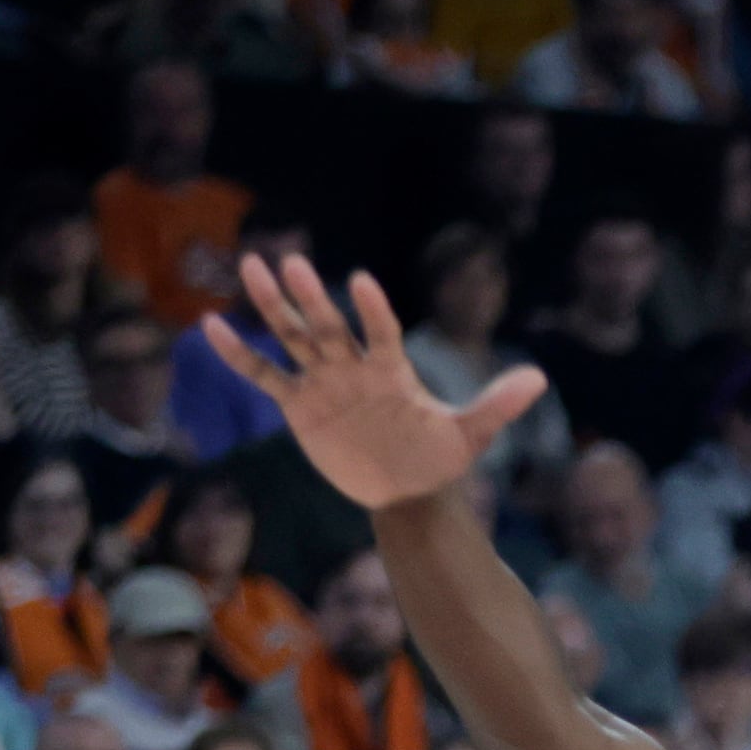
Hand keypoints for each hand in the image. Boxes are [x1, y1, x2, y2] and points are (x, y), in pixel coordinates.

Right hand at [202, 252, 547, 511]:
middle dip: (311, 297)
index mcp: (391, 368)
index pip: (380, 332)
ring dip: (273, 305)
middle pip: (328, 326)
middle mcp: (353, 366)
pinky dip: (241, 355)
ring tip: (251, 266)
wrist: (409, 489)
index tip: (362, 282)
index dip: (371, 310)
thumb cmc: (438, 458)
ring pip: (293, 336)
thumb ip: (498, 405)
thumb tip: (539, 380)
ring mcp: (324, 381)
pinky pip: (265, 376)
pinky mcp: (301, 405)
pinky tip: (212, 327)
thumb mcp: (469, 434)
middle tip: (291, 260)